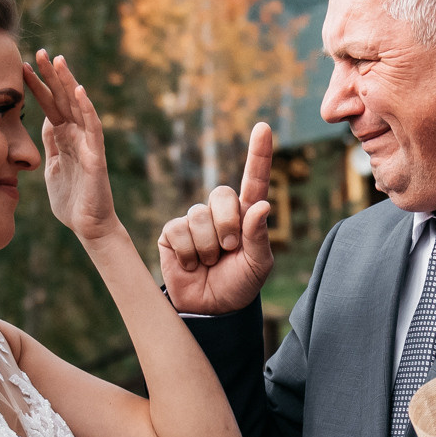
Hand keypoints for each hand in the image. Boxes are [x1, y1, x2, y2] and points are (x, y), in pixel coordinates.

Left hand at [25, 50, 117, 240]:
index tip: (19, 67)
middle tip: (38, 51)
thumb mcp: (51, 168)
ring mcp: (87, 144)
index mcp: (62, 138)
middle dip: (51, 76)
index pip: (48, 106)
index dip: (36, 87)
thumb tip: (42, 124)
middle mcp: (76, 136)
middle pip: (63, 99)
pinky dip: (87, 110)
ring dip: (69, 83)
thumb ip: (49, 145)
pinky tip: (79, 92)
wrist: (88, 227)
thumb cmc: (71, 200)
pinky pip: (93, 129)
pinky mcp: (96, 156)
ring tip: (58, 61)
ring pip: (78, 107)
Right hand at [158, 123, 274, 313]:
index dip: (259, 154)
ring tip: (210, 263)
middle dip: (227, 226)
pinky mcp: (172, 233)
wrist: (210, 308)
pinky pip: (179, 232)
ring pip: (199, 217)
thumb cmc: (239, 285)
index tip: (264, 127)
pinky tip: (191, 265)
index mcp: (247, 215)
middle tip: (229, 250)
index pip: (254, 180)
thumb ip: (259, 236)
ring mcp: (194, 221)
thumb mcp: (258, 265)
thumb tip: (260, 205)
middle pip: (222, 195)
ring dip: (208, 247)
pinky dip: (188, 254)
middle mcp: (220, 213)